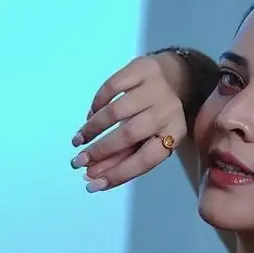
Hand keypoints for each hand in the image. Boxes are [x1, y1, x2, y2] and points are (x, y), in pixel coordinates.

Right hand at [69, 51, 191, 191]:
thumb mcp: (149, 139)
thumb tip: (93, 178)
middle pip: (129, 135)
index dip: (118, 174)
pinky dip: (97, 104)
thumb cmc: (158, 117)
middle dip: (100, 151)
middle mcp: (168, 110)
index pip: (145, 160)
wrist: (175, 76)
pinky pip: (111, 87)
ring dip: (93, 129)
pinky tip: (90, 116)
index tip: (93, 184)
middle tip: (78, 162)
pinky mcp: (140, 68)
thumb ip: (124, 158)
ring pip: (116, 111)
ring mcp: (154, 88)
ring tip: (78, 141)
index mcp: (174, 134)